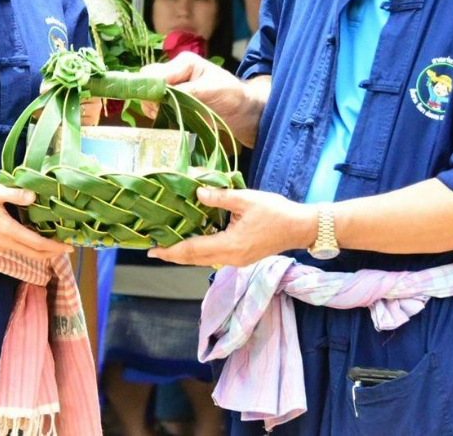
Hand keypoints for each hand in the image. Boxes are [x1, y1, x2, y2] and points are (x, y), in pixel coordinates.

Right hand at [0, 183, 73, 261]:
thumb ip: (15, 194)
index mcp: (8, 230)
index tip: (69, 247)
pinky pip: (17, 250)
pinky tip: (35, 240)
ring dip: (42, 252)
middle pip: (34, 255)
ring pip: (26, 254)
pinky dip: (30, 249)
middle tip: (67, 248)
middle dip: (52, 254)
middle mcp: (5, 243)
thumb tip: (34, 196)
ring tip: (55, 244)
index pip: (37, 244)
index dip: (55, 247)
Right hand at [141, 53, 264, 145]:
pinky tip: (165, 118)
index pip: (156, 72)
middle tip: (158, 112)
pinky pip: (155, 104)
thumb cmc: (233, 96)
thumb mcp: (212, 90)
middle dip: (149, 96)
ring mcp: (174, 87)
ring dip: (152, 105)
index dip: (151, 88)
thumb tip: (164, 94)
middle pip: (148, 80)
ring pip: (149, 93)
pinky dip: (156, 111)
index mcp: (185, 62)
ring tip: (164, 116)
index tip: (155, 104)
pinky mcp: (174, 101)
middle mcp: (176, 72)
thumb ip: (188, 90)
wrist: (243, 112)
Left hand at [148, 186, 315, 267]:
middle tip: (154, 250)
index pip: (193, 250)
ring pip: (204, 260)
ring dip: (186, 254)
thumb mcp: (246, 199)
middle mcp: (231, 257)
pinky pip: (215, 256)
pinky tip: (195, 240)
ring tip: (169, 245)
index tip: (153, 251)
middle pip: (195, 259)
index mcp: (230, 245)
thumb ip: (219, 197)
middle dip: (174, 255)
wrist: (300, 227)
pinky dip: (200, 251)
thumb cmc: (275, 212)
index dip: (171, 250)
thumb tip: (197, 192)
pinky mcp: (243, 257)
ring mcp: (237, 260)